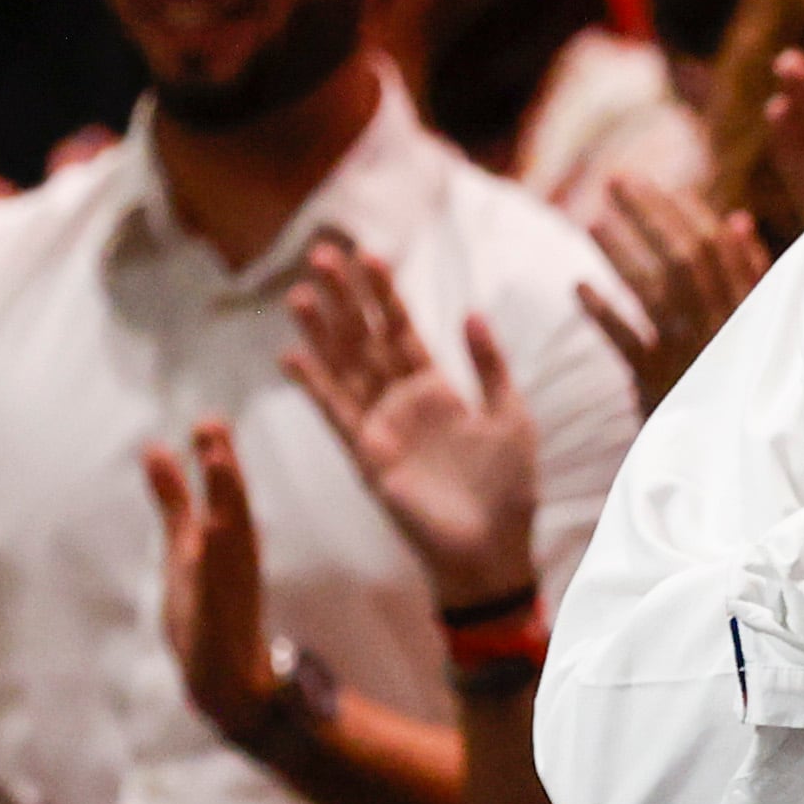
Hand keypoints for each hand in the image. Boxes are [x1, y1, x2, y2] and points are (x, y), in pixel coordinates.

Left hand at [143, 422, 273, 737]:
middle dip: (223, 474)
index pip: (224, 495)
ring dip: (226, 509)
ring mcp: (229, 594)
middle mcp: (234, 562)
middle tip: (212, 429)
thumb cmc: (208, 608)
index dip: (217, 460)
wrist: (229, 681)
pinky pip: (219, 595)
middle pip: (230, 510)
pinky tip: (210, 539)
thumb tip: (155, 448)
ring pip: (230, 545)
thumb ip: (175, 497)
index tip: (207, 422)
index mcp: (228, 541)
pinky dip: (217, 568)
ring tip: (217, 471)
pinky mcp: (219, 626)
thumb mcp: (186, 544)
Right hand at [284, 238, 537, 604]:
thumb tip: (472, 313)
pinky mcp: (369, 456)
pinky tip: (292, 356)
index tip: (367, 255)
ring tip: (299, 293)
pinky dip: (315, 385)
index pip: (403, 330)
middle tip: (320, 254)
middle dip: (344, 299)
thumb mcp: (511, 416)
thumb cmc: (508, 489)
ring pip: (345, 368)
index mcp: (437, 390)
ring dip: (322, 332)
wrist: (493, 549)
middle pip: (365, 339)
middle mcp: (402, 403)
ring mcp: (382, 428)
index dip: (384, 294)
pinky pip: (337, 414)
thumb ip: (490, 366)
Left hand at [578, 177, 768, 407]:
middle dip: (648, 214)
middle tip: (614, 179)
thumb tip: (737, 219)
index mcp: (748, 308)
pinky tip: (578, 287)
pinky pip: (626, 343)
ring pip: (651, 292)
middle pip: (681, 258)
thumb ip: (754, 273)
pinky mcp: (660, 386)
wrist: (733, 454)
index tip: (658, 184)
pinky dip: (602, 314)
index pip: (715, 247)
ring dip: (619, 253)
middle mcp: (720, 326)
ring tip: (590, 220)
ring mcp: (689, 355)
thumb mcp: (764, 325)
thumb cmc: (749, 379)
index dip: (685, 211)